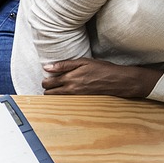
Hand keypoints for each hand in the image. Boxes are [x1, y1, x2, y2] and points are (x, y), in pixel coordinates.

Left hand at [41, 59, 163, 98]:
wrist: (118, 80)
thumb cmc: (102, 69)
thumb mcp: (83, 62)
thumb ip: (64, 65)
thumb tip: (47, 67)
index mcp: (69, 78)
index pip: (47, 84)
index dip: (45, 80)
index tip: (48, 77)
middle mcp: (70, 89)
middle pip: (49, 93)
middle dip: (47, 88)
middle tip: (51, 82)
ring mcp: (75, 96)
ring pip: (56, 98)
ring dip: (54, 93)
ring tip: (59, 86)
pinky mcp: (80, 100)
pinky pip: (65, 100)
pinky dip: (63, 96)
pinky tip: (68, 91)